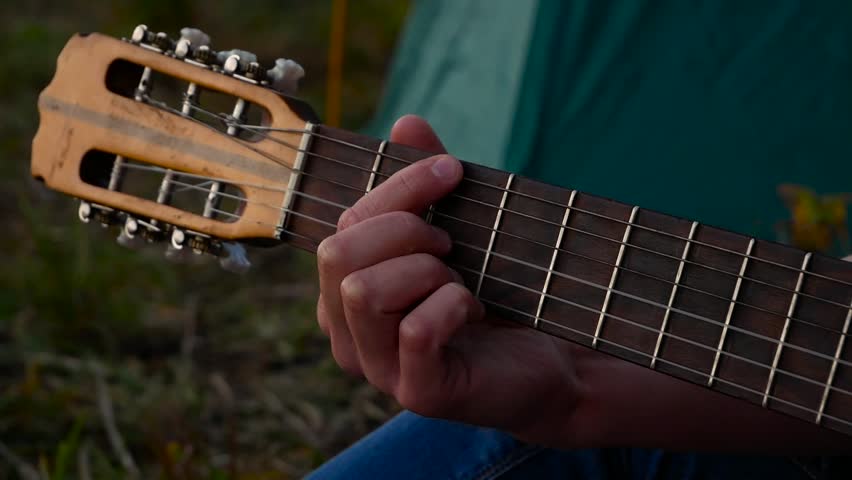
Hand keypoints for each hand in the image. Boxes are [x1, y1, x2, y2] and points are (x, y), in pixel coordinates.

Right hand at [316, 115, 589, 444]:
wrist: (545, 358)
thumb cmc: (491, 292)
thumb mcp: (459, 229)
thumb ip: (426, 183)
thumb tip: (406, 122)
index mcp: (345, 290)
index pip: (343, 223)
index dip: (399, 187)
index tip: (453, 171)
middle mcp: (347, 332)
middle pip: (336, 253)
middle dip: (404, 231)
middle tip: (452, 244)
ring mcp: (378, 368)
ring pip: (362, 292)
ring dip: (425, 271)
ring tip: (459, 281)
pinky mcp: (417, 393)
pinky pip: (415, 331)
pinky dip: (452, 305)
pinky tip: (472, 309)